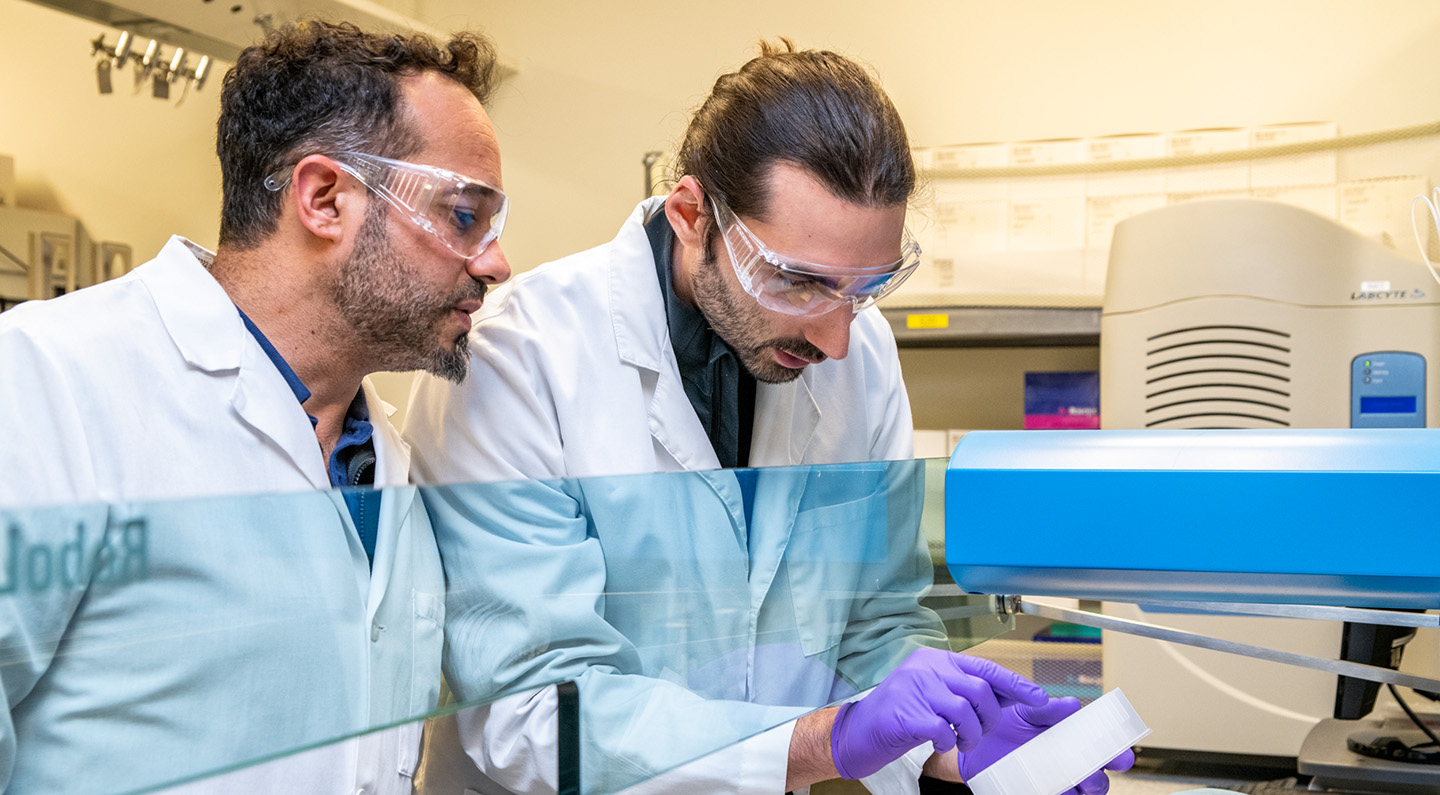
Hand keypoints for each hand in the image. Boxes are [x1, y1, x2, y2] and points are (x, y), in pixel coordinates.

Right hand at [828, 648, 1048, 779]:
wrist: (858, 732)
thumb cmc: (901, 715)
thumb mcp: (934, 694)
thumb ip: (964, 689)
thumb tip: (1011, 694)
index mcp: (936, 659)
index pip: (986, 667)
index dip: (1016, 684)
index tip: (1040, 699)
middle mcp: (925, 668)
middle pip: (978, 689)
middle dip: (989, 718)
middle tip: (979, 734)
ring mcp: (912, 689)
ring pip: (964, 710)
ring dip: (970, 734)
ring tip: (961, 743)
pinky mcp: (903, 713)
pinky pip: (941, 729)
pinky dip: (947, 742)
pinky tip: (940, 744)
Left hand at [923, 698, 1136, 794]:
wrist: (976, 742)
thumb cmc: (1006, 723)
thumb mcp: (1025, 711)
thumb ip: (1047, 710)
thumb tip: (1072, 706)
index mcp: (1072, 741)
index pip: (1102, 749)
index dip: (1117, 752)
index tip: (1123, 753)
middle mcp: (1068, 764)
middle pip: (1096, 777)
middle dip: (1102, 775)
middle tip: (1099, 770)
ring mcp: (1055, 782)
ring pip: (1080, 792)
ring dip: (1085, 789)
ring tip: (1080, 782)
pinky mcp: (1038, 792)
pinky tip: (1060, 790)